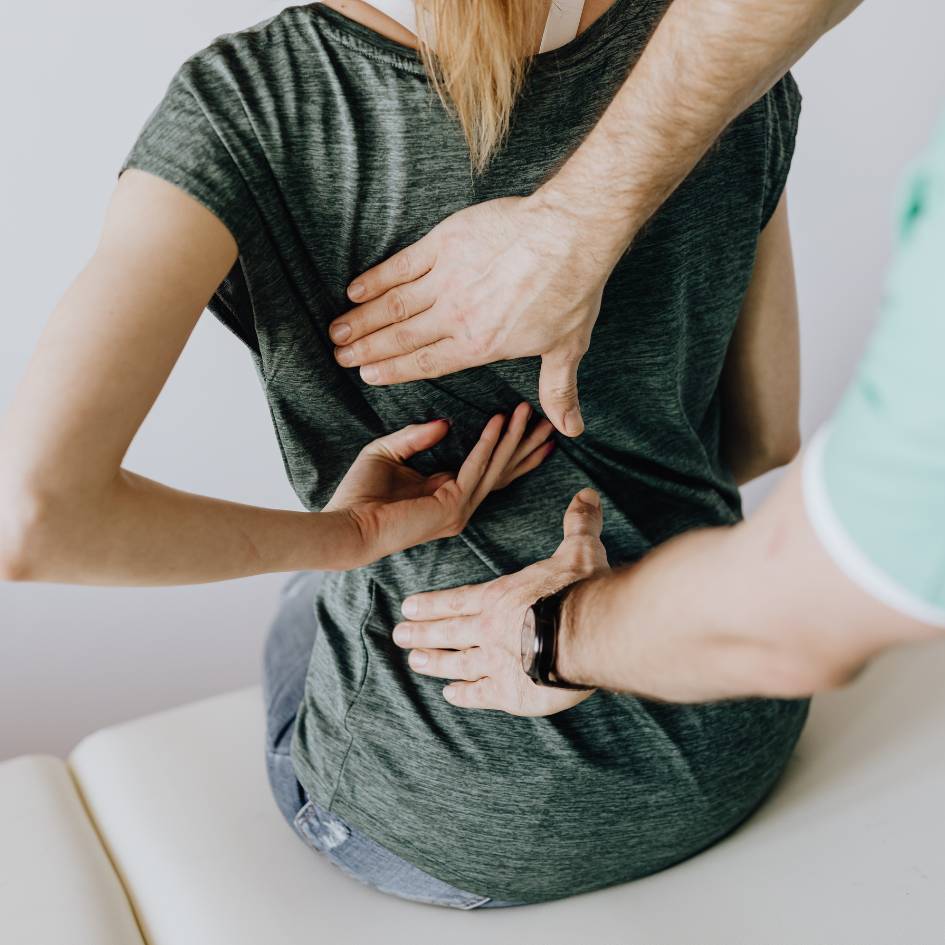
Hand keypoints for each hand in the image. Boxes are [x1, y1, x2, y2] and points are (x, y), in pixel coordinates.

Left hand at [324, 402, 552, 565]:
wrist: (346, 525)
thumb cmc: (359, 495)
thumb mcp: (388, 452)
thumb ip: (416, 437)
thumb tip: (446, 423)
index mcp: (446, 493)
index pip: (488, 469)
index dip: (510, 447)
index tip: (528, 423)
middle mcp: (459, 505)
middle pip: (503, 471)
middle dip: (526, 445)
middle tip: (550, 420)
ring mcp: (458, 509)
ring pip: (496, 468)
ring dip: (513, 438)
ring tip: (528, 411)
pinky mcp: (451, 507)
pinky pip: (475, 468)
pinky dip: (488, 443)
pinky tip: (498, 421)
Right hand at [329, 194, 618, 437]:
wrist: (569, 234)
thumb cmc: (571, 292)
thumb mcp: (567, 348)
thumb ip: (557, 391)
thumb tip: (571, 429)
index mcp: (479, 346)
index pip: (426, 363)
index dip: (393, 371)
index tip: (367, 375)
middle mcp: (455, 317)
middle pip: (400, 337)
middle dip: (366, 349)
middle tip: (340, 356)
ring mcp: (446, 279)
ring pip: (393, 305)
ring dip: (361, 320)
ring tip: (337, 331)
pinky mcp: (444, 244)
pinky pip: (401, 266)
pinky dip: (375, 279)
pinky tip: (355, 290)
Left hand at [392, 488, 608, 715]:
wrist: (587, 633)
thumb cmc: (580, 590)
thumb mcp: (579, 550)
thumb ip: (578, 524)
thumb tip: (586, 494)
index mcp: (500, 597)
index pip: (457, 600)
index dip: (432, 604)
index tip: (407, 607)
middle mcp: (489, 629)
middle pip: (448, 631)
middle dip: (421, 633)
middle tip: (398, 636)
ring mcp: (495, 663)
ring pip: (456, 663)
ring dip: (434, 663)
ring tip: (415, 663)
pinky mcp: (509, 693)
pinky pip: (479, 694)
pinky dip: (463, 694)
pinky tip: (451, 695)